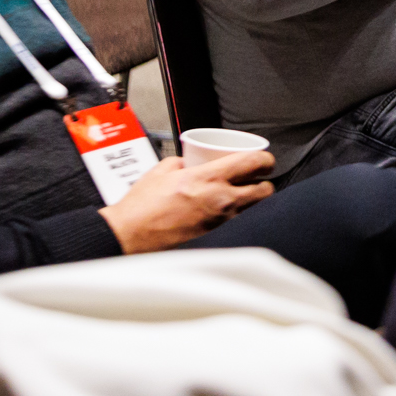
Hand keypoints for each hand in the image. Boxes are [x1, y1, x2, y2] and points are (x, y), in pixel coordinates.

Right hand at [99, 151, 274, 253]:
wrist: (130, 236)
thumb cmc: (141, 206)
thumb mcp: (161, 171)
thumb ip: (181, 162)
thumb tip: (188, 162)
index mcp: (209, 178)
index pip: (254, 164)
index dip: (266, 159)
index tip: (264, 158)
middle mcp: (220, 200)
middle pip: (264, 190)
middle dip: (265, 181)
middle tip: (258, 176)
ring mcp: (218, 220)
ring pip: (253, 208)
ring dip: (253, 199)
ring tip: (243, 191)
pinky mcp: (212, 235)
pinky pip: (236, 221)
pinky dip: (237, 213)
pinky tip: (225, 208)